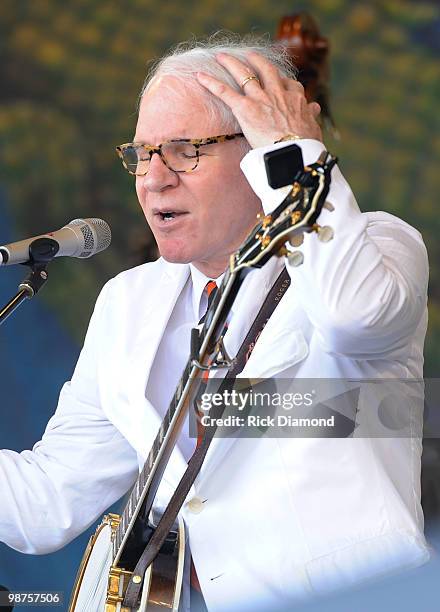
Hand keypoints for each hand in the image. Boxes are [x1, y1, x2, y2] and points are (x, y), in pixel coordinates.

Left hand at [197, 51, 322, 148]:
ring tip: (222, 57)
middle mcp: (278, 94)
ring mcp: (261, 99)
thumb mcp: (314, 128)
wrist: (293, 154)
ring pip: (244, 74)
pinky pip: (225, 92)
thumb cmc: (305, 147)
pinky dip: (211, 83)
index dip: (282, 81)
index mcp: (296, 100)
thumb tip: (315, 108)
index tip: (278, 79)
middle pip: (266, 70)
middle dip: (257, 61)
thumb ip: (311, 116)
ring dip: (231, 63)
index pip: (289, 85)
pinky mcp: (245, 109)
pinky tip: (200, 76)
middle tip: (250, 56)